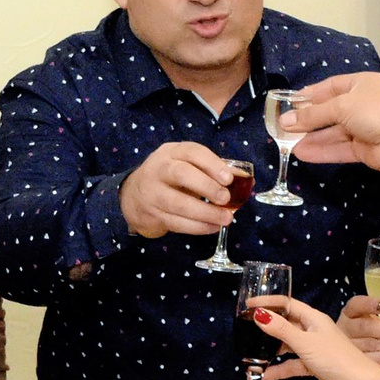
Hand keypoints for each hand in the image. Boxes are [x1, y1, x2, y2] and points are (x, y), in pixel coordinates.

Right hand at [119, 141, 236, 238]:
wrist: (134, 195)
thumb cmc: (170, 177)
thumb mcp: (187, 165)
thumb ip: (213, 170)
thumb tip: (245, 179)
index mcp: (172, 152)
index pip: (191, 152)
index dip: (211, 164)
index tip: (229, 178)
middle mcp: (159, 169)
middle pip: (181, 174)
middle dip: (206, 186)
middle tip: (225, 198)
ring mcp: (152, 193)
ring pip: (177, 203)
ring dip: (204, 213)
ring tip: (225, 218)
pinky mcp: (152, 215)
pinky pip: (176, 223)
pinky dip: (197, 227)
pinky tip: (213, 227)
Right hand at [250, 297, 379, 379]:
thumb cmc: (334, 357)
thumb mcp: (304, 341)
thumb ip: (281, 329)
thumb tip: (259, 314)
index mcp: (313, 318)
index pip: (287, 304)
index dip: (268, 302)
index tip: (248, 305)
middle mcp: (313, 330)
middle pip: (286, 323)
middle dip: (268, 325)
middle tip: (246, 327)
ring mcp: (313, 348)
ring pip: (288, 345)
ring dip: (272, 349)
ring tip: (251, 352)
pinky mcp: (313, 365)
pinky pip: (292, 364)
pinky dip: (280, 368)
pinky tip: (265, 374)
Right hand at [284, 72, 379, 180]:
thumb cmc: (374, 111)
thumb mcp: (340, 106)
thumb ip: (313, 115)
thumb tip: (286, 121)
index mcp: (361, 84)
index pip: (330, 87)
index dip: (310, 95)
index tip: (290, 103)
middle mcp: (362, 104)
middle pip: (330, 111)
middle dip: (308, 120)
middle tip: (284, 127)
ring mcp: (363, 128)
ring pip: (333, 132)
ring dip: (312, 137)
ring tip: (287, 143)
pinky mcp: (363, 148)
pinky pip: (339, 148)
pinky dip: (322, 151)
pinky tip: (302, 153)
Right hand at [333, 293, 379, 366]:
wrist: (344, 351)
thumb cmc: (370, 330)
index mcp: (351, 313)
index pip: (356, 305)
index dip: (368, 304)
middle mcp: (346, 328)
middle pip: (367, 328)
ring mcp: (347, 348)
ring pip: (371, 346)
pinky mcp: (352, 364)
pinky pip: (371, 360)